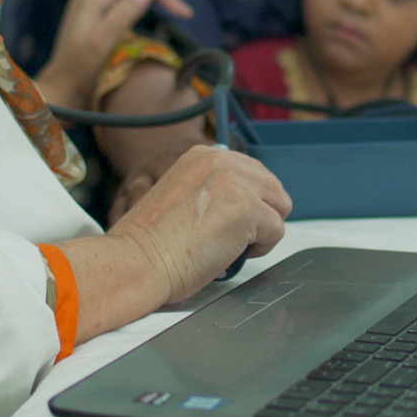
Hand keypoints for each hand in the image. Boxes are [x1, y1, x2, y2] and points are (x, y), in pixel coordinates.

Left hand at [33, 0, 190, 109]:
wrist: (60, 91)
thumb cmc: (79, 72)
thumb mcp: (101, 44)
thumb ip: (121, 16)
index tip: (185, 14)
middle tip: (184, 14)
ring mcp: (90, 6)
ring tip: (174, 13)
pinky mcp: (93, 18)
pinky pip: (121, 2)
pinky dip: (140, 7)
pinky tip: (150, 18)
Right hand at [109, 145, 290, 304]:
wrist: (137, 261)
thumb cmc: (152, 242)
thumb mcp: (181, 193)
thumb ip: (211, 187)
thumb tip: (240, 200)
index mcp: (203, 155)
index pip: (252, 172)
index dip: (247, 201)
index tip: (225, 220)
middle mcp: (222, 160)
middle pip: (272, 187)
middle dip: (259, 215)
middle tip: (228, 237)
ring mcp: (237, 183)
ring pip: (279, 208)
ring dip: (261, 231)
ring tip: (228, 245)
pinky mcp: (248, 209)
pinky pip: (277, 231)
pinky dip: (260, 249)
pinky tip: (230, 253)